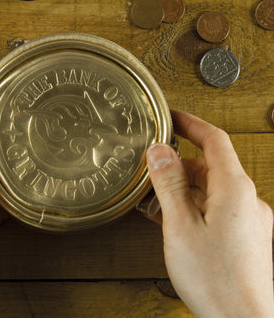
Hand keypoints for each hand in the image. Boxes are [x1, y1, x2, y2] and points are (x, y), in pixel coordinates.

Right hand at [146, 110, 273, 317]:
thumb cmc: (216, 280)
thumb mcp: (180, 225)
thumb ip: (169, 184)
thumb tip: (159, 152)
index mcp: (234, 189)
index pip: (214, 139)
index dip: (191, 123)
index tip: (171, 116)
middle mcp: (245, 200)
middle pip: (208, 165)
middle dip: (177, 163)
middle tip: (151, 166)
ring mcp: (246, 219)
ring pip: (209, 188)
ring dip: (181, 188)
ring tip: (154, 197)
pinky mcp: (241, 235)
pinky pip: (213, 208)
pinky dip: (191, 205)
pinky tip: (170, 217)